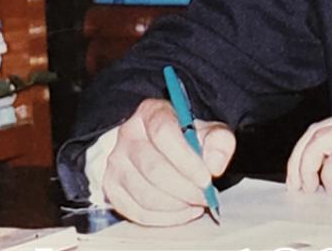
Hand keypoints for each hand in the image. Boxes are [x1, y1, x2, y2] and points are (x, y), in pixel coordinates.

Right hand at [102, 98, 235, 225]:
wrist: (160, 147)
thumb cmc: (186, 138)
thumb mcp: (209, 131)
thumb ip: (219, 142)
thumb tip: (214, 165)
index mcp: (151, 112)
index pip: (163, 133)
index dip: (186, 160)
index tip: (206, 179)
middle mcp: (128, 134)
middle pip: (154, 168)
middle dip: (185, 189)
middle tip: (205, 196)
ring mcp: (116, 162)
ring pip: (144, 194)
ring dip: (175, 206)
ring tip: (194, 203)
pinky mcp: (112, 187)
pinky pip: (136, 212)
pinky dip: (163, 218)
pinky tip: (182, 212)